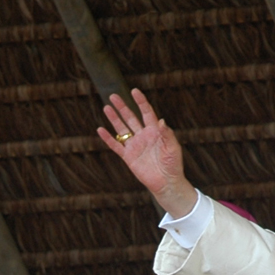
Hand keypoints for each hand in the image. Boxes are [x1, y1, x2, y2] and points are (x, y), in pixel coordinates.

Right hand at [98, 89, 197, 217]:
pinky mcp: (128, 157)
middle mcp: (143, 135)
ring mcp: (135, 145)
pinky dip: (108, 138)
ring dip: (114, 118)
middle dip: (122, 107)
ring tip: (107, 107)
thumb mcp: (173, 148)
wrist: (167, 183)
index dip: (140, 102)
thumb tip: (161, 121)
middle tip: (113, 96)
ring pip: (122, 129)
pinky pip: (116, 146)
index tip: (134, 91)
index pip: (146, 112)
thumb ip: (167, 134)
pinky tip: (100, 129)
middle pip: (131, 118)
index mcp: (155, 131)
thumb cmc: (173, 165)